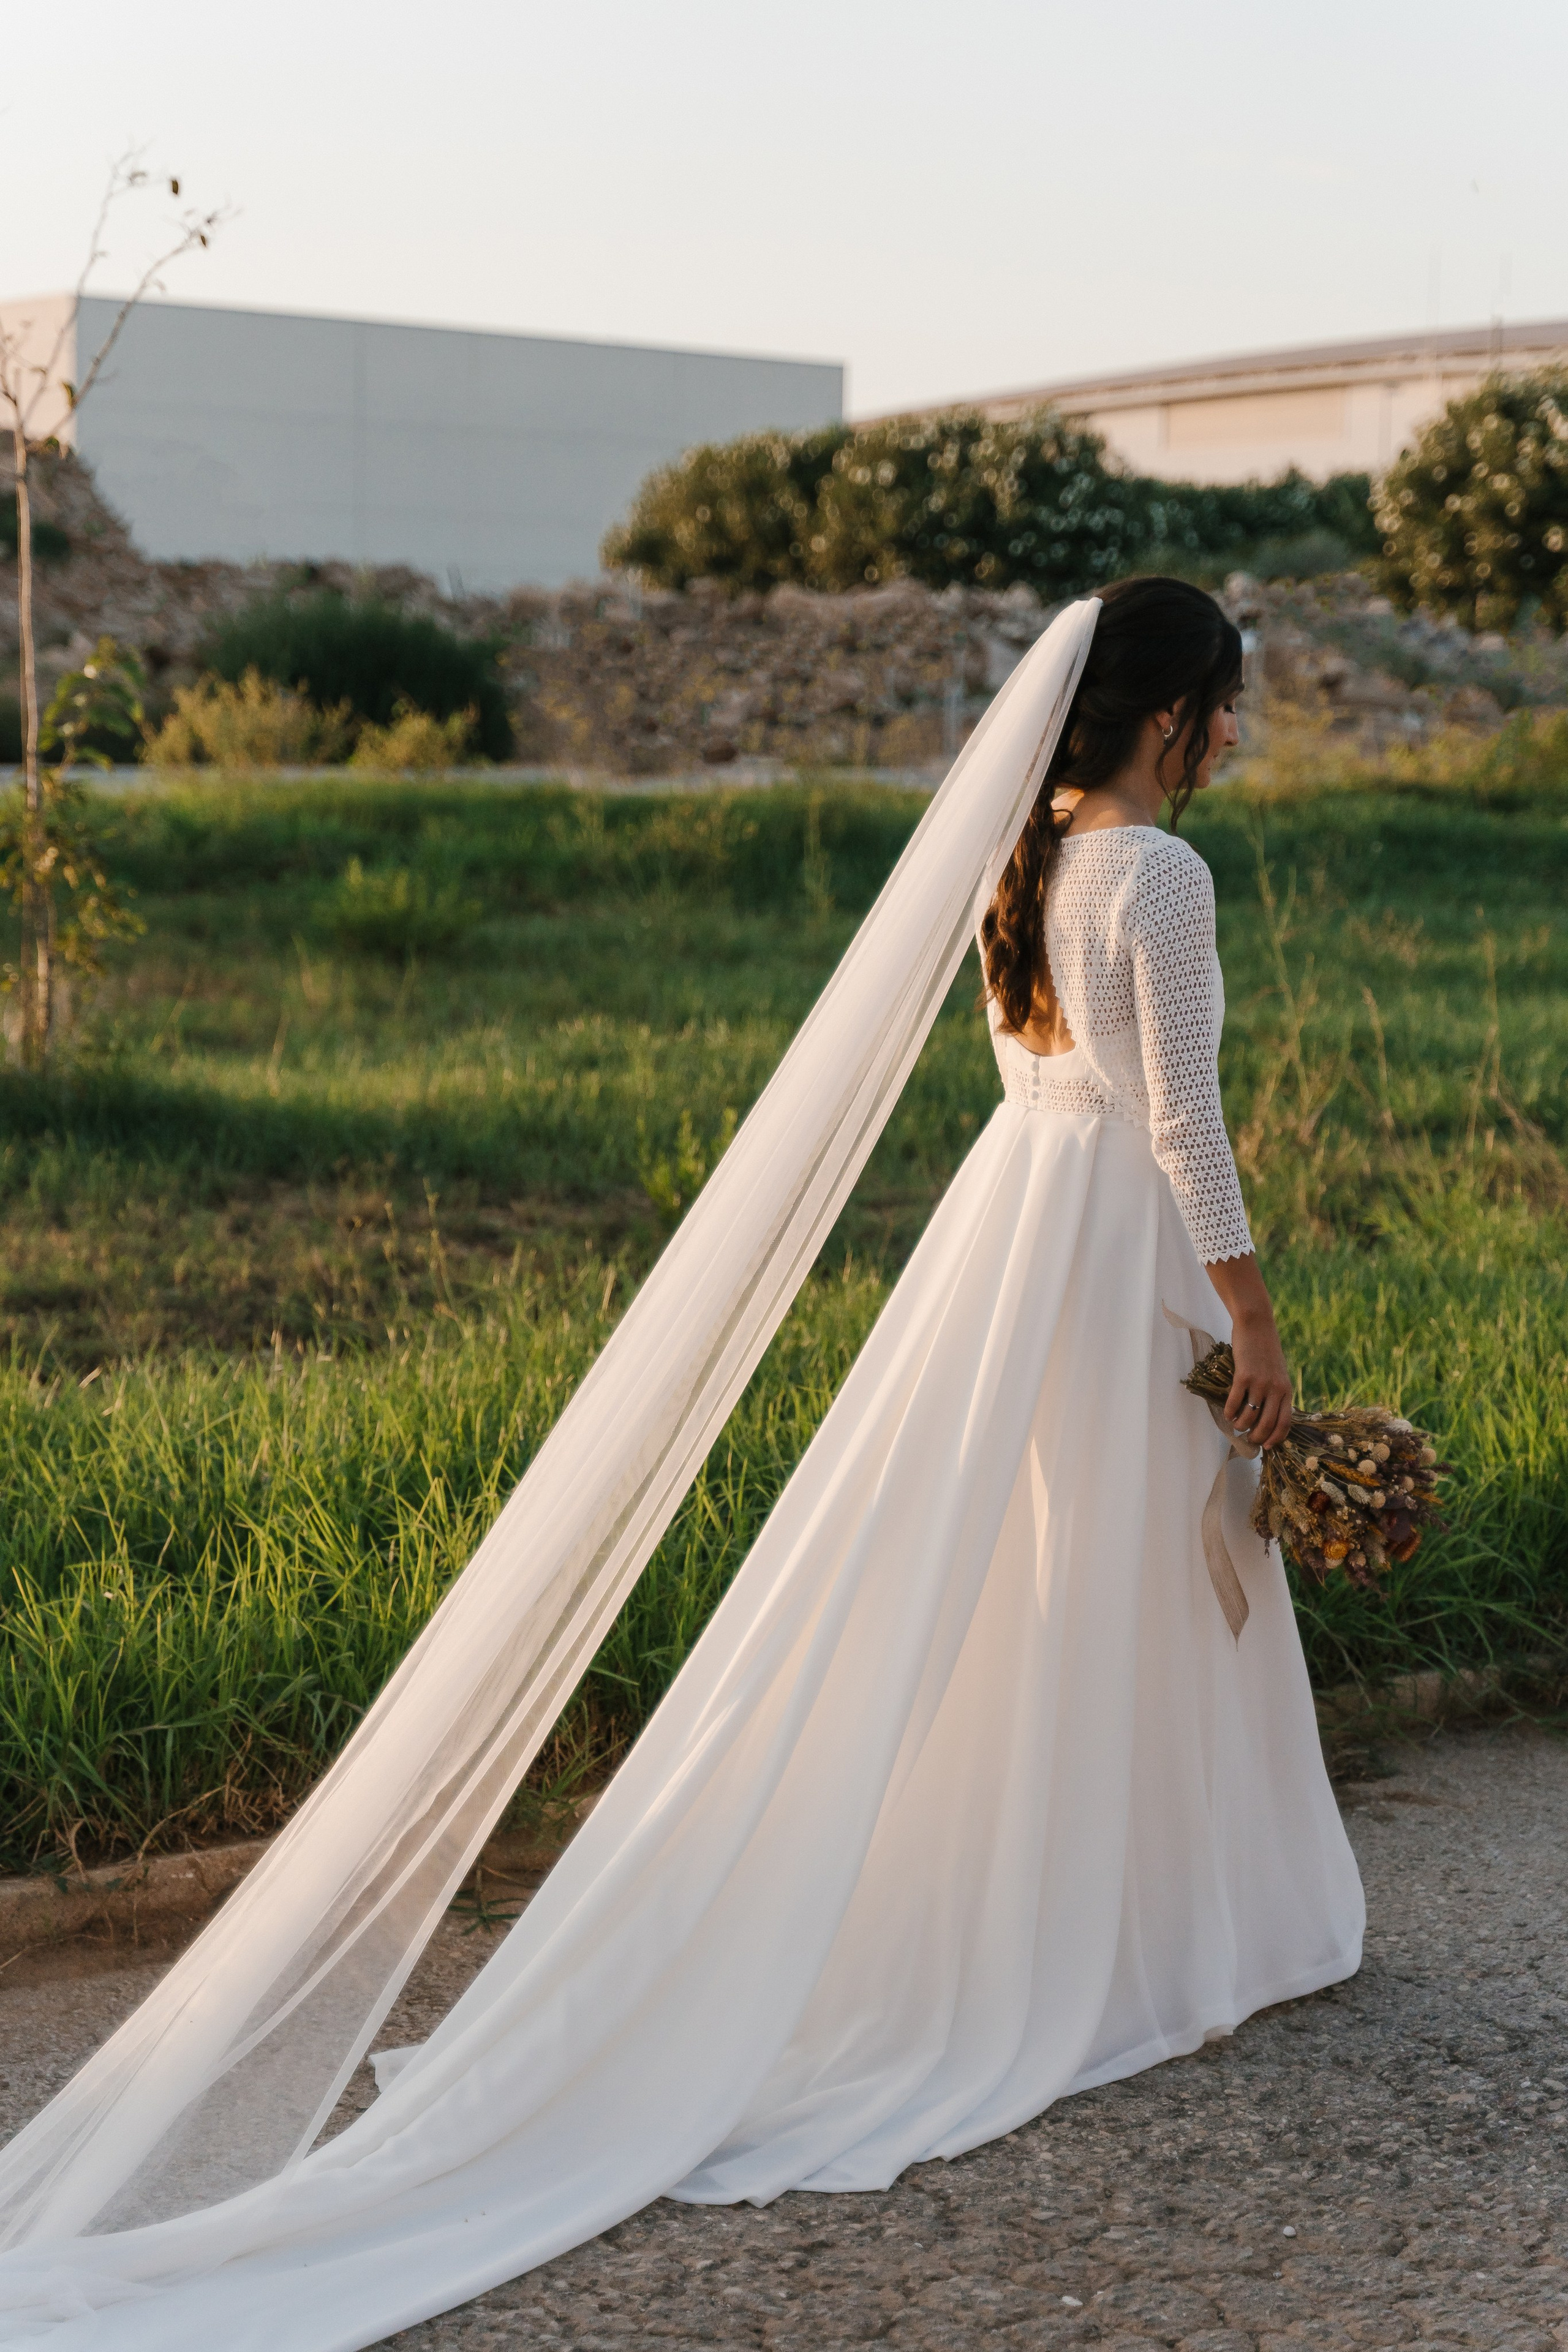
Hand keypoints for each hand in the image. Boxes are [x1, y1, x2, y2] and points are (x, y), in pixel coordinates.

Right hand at [1223, 1313, 1293, 1449]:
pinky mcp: (1243, 1376)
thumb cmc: (1266, 1350)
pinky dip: (1229, 1412)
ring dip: (1240, 1426)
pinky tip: (1226, 1414)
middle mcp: (1275, 1389)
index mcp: (1286, 1390)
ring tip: (1235, 1424)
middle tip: (1247, 1438)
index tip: (1267, 1446)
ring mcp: (1259, 1383)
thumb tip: (1268, 1415)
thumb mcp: (1279, 1372)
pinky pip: (1234, 1403)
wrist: (1256, 1325)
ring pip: (1249, 1417)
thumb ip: (1276, 1392)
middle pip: (1266, 1425)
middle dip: (1256, 1437)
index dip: (1275, 1438)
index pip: (1285, 1423)